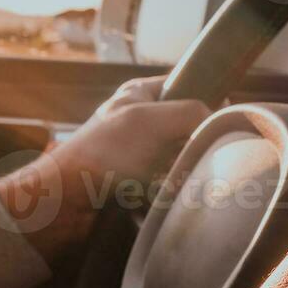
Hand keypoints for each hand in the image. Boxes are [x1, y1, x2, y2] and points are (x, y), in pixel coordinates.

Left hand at [0, 76, 207, 259]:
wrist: (66, 202)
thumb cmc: (99, 154)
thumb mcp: (147, 120)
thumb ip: (188, 112)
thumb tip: (215, 122)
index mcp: (139, 94)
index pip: (187, 85)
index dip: (207, 98)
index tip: (221, 116)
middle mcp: (141, 120)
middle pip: (189, 125)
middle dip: (196, 140)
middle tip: (198, 151)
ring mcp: (141, 152)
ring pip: (183, 156)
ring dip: (185, 168)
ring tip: (179, 177)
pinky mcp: (141, 182)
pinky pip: (172, 183)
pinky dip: (174, 189)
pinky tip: (168, 193)